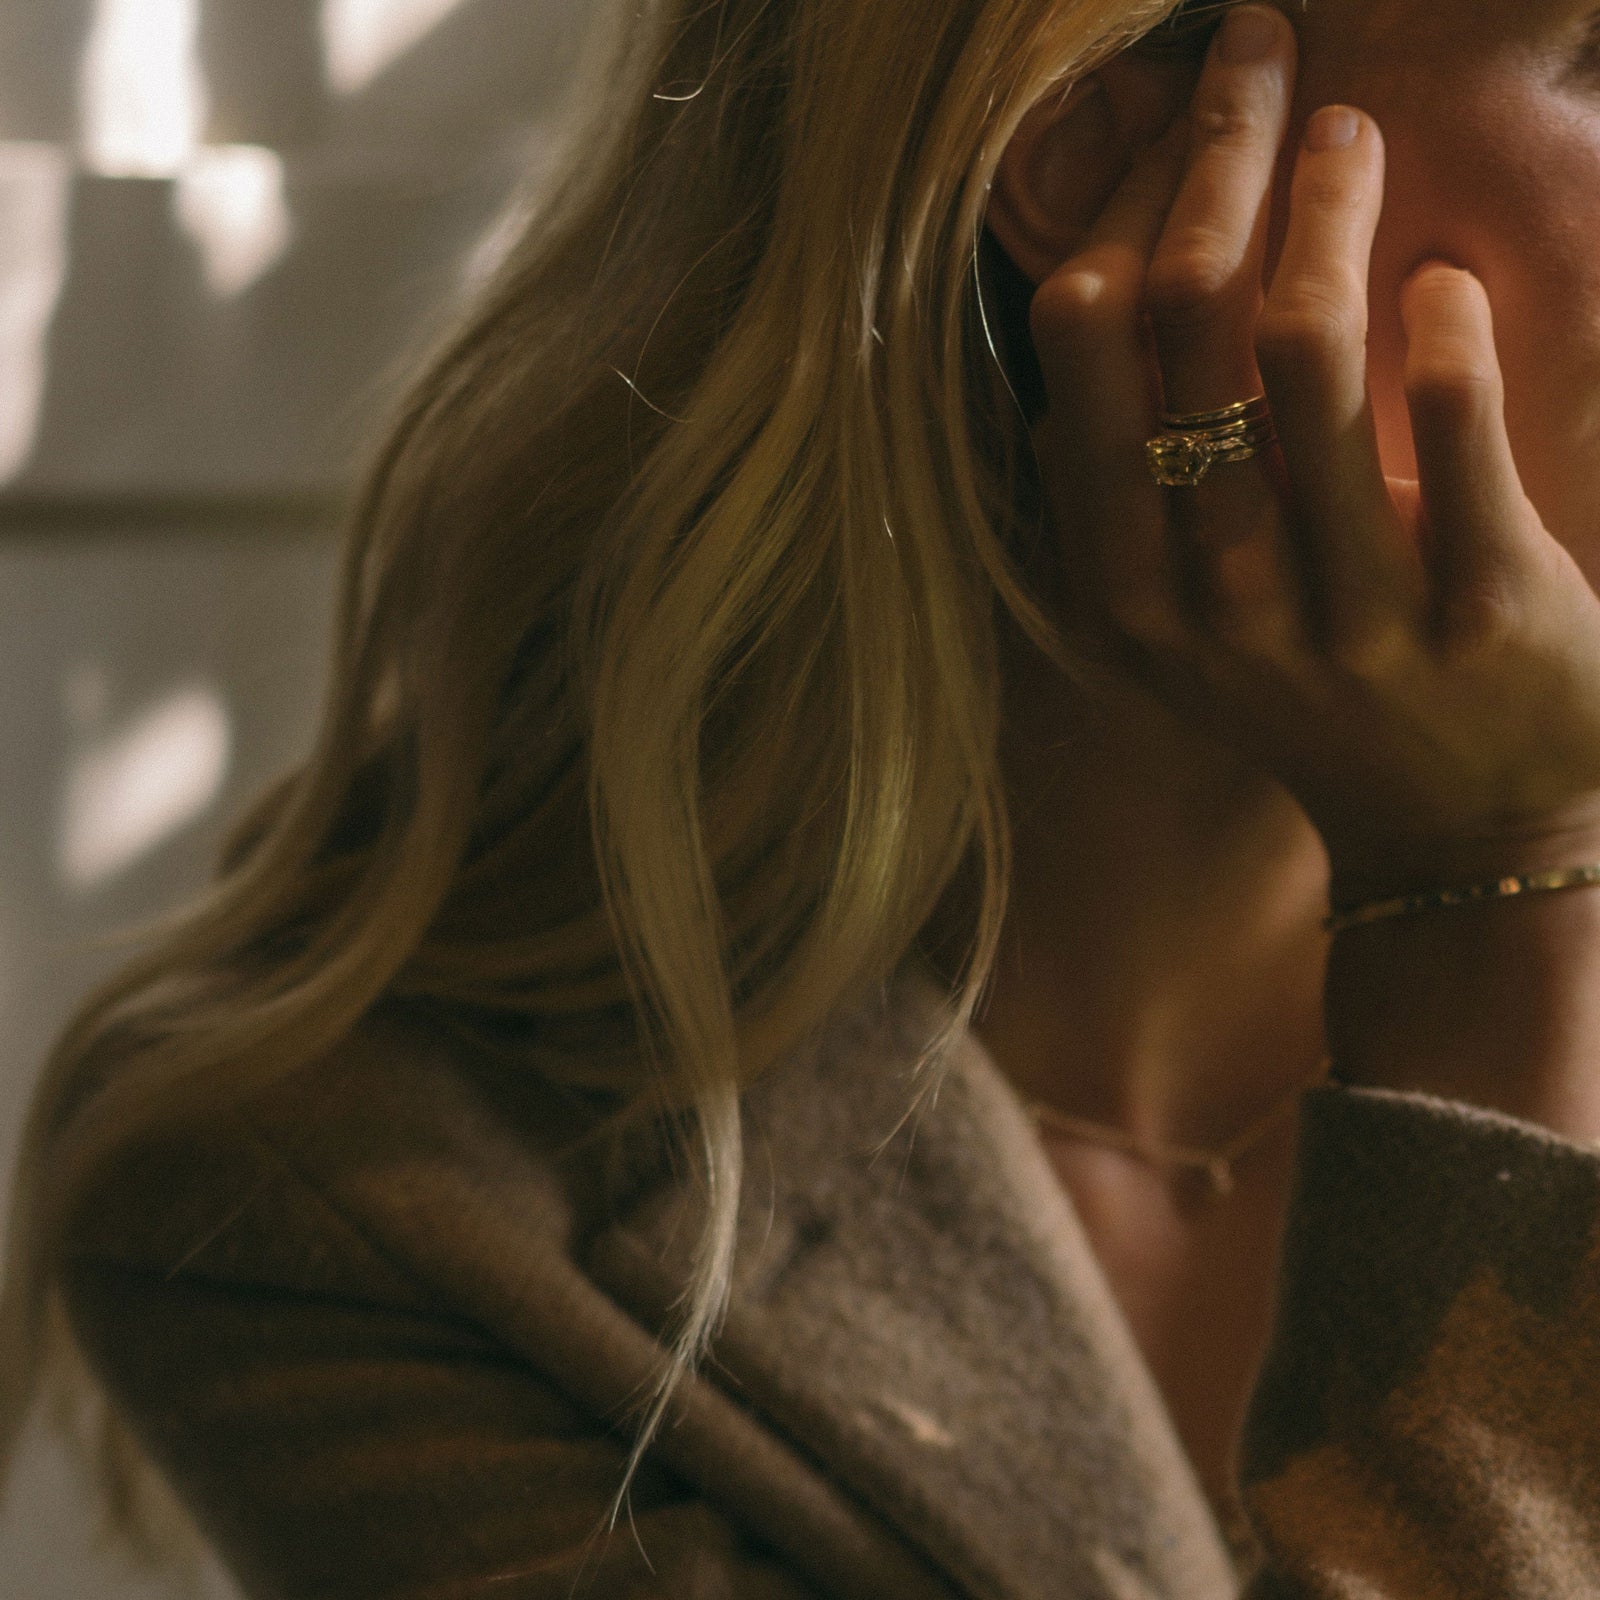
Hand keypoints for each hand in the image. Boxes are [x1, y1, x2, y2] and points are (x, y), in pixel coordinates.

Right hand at [1027, 3, 1599, 906]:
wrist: (1452, 833)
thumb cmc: (1307, 702)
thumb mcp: (1179, 631)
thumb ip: (1123, 504)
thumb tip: (1081, 328)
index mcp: (1125, 590)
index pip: (1088, 351)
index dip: (1128, 204)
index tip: (1173, 117)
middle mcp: (1211, 599)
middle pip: (1185, 319)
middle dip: (1220, 153)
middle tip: (1261, 55)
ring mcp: (1342, 608)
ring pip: (1308, 349)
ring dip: (1330, 205)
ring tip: (1351, 139)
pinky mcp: (1478, 608)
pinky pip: (1453, 417)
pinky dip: (1445, 318)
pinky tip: (1441, 282)